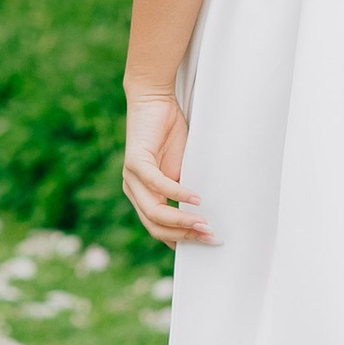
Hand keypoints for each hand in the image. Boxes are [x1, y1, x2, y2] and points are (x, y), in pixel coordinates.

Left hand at [121, 83, 209, 244]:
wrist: (153, 99)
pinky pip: (156, 185)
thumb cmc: (169, 133)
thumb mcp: (181, 169)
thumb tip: (206, 215)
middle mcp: (133, 192)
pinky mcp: (135, 162)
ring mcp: (131, 179)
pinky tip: (196, 197)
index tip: (206, 245)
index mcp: (143, 196)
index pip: (159, 230)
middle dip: (185, 236)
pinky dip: (177, 194)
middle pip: (156, 227)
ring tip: (205, 224)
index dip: (182, 240)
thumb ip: (185, 191)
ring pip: (154, 212)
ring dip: (182, 221)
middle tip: (211, 238)